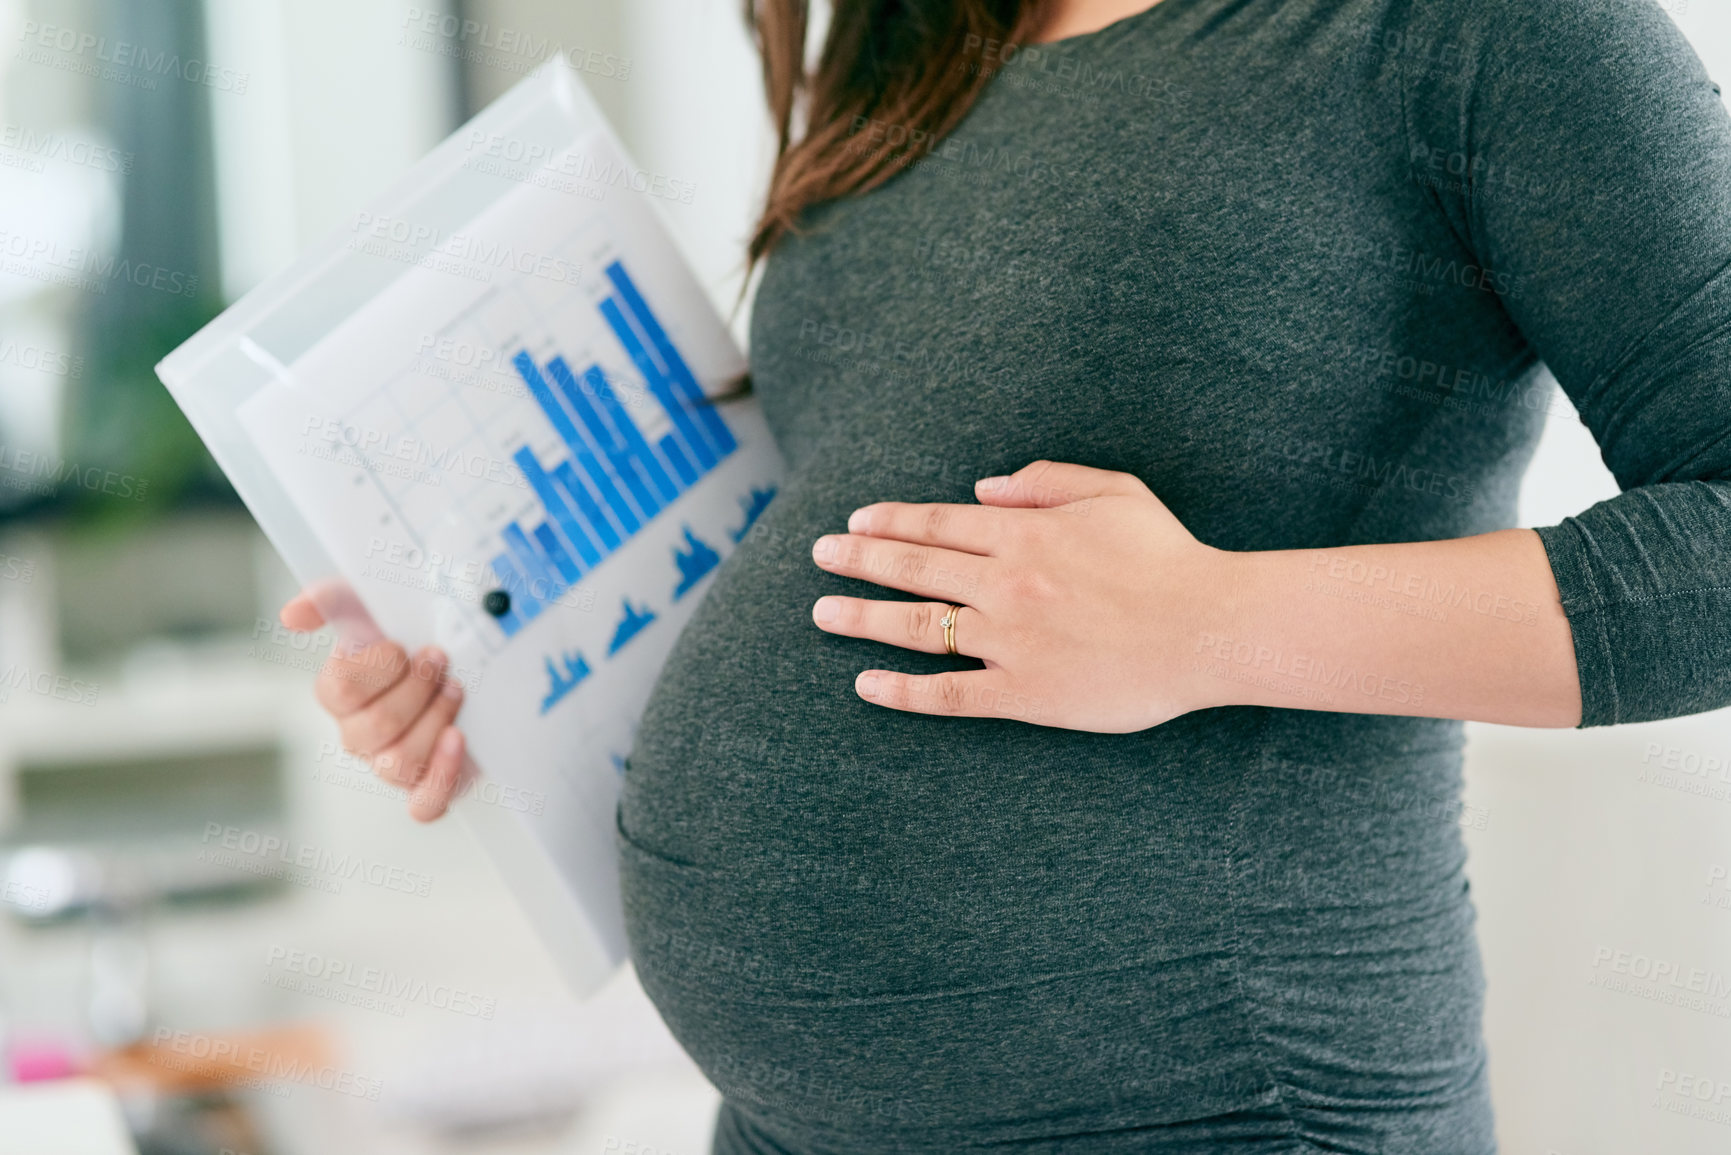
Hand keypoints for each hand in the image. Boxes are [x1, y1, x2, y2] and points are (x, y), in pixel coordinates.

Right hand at [279, 591, 467, 820]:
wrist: (465, 668)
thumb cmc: (412, 640)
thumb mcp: (374, 607)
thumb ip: (332, 598)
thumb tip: (292, 615)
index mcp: (339, 695)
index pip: (339, 691)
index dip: (379, 667)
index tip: (404, 646)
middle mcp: (358, 734)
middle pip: (375, 728)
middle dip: (416, 689)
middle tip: (439, 662)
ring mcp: (389, 764)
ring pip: (399, 764)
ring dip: (435, 720)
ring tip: (455, 690)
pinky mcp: (426, 788)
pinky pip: (424, 804)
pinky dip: (442, 776)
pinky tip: (458, 739)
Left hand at [809, 460, 1235, 731]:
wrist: (1210, 628)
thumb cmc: (1169, 557)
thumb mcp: (1114, 492)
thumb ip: (1045, 482)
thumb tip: (983, 489)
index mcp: (1025, 533)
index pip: (937, 524)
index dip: (889, 522)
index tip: (855, 523)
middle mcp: (1006, 584)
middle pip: (913, 568)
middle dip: (858, 559)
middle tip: (819, 556)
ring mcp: (1010, 641)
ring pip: (919, 626)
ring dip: (863, 617)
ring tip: (822, 612)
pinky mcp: (1025, 694)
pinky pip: (950, 694)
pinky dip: (903, 691)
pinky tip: (867, 684)